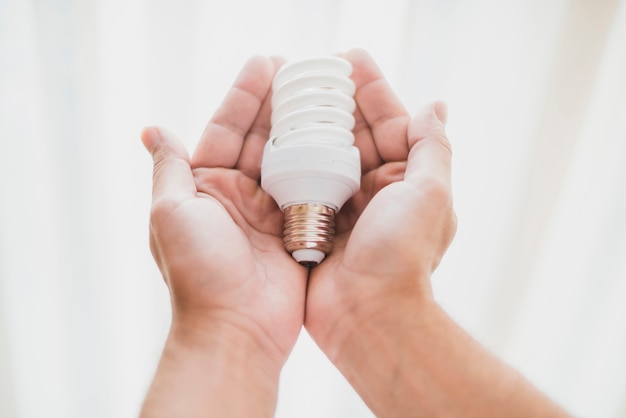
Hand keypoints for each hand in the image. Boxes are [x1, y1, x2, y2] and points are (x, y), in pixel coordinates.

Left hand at [141, 56, 306, 415]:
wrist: (237, 330)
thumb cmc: (198, 274)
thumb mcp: (171, 213)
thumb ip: (170, 168)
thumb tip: (153, 129)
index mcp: (206, 188)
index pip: (226, 130)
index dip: (244, 96)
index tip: (266, 64)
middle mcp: (239, 196)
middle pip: (263, 139)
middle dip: (280, 104)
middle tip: (302, 71)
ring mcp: (271, 213)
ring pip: (291, 159)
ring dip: (305, 127)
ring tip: (324, 94)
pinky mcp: (299, 230)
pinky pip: (313, 188)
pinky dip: (325, 163)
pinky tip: (340, 137)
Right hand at [305, 49, 455, 359]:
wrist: (368, 315)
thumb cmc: (403, 257)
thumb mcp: (429, 194)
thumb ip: (432, 148)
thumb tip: (435, 106)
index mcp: (406, 181)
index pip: (391, 123)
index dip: (372, 90)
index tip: (350, 60)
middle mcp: (376, 191)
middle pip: (356, 134)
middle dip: (338, 101)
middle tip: (315, 70)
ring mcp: (345, 208)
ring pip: (327, 155)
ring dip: (312, 126)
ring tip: (292, 93)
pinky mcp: (317, 224)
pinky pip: (304, 183)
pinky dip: (293, 160)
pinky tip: (276, 137)